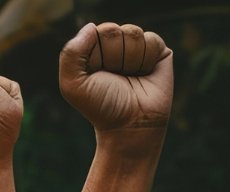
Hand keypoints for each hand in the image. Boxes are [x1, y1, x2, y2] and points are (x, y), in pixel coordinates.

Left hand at [58, 22, 172, 138]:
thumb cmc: (101, 107)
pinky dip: (146, 59)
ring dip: (129, 60)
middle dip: (112, 57)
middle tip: (115, 78)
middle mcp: (115, 45)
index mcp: (94, 49)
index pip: (95, 32)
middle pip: (114, 31)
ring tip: (130, 78)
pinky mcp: (159, 52)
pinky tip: (144, 74)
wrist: (129, 126)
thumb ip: (70, 53)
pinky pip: (152, 40)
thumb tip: (91, 27)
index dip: (96, 55)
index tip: (98, 76)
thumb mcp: (72, 85)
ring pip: (133, 34)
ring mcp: (137, 48)